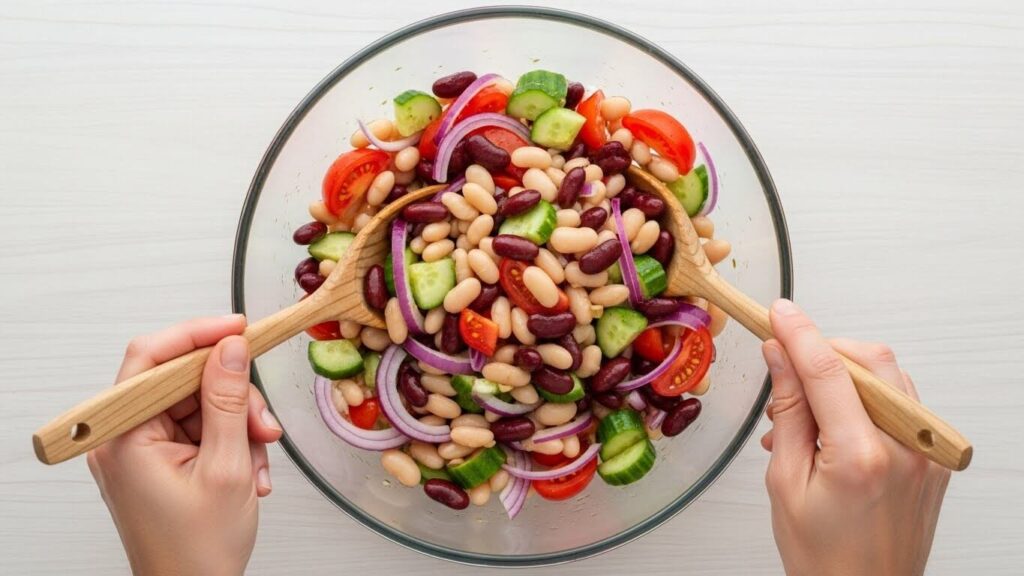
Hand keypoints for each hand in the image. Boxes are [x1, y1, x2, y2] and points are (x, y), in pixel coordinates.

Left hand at [87, 315, 282, 575]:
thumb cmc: (196, 553)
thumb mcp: (226, 468)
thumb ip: (229, 402)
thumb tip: (231, 349)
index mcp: (125, 438)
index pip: (151, 359)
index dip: (196, 335)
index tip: (238, 328)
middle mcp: (124, 439)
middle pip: (182, 382)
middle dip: (232, 397)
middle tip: (263, 423)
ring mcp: (140, 452)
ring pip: (199, 406)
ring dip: (238, 426)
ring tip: (258, 458)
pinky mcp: (158, 462)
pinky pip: (199, 429)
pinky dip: (230, 443)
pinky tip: (248, 470)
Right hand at [761, 299, 949, 575]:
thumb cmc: (823, 557)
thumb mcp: (785, 482)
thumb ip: (788, 412)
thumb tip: (781, 358)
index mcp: (861, 456)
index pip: (828, 370)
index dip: (799, 333)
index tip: (779, 312)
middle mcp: (906, 448)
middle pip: (870, 361)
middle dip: (826, 350)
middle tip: (787, 363)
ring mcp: (928, 454)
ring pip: (890, 378)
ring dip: (846, 375)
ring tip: (806, 410)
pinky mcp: (935, 460)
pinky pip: (903, 405)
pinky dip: (867, 399)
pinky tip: (836, 425)